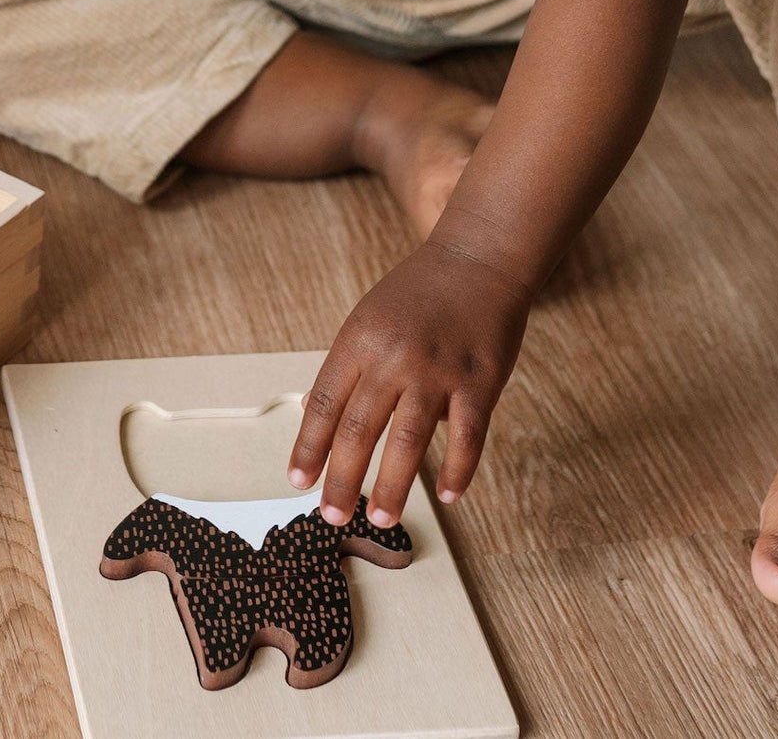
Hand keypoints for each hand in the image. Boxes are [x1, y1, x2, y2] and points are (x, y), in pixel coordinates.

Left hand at [287, 239, 529, 528]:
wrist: (478, 259)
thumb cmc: (418, 293)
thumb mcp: (368, 318)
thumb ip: (345, 367)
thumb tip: (312, 410)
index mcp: (359, 340)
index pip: (325, 403)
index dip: (309, 446)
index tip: (298, 481)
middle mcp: (393, 357)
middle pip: (359, 429)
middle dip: (342, 479)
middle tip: (332, 517)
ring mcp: (437, 370)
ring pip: (408, 442)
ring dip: (392, 486)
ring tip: (380, 518)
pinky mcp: (479, 381)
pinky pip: (467, 438)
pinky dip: (458, 471)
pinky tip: (448, 496)